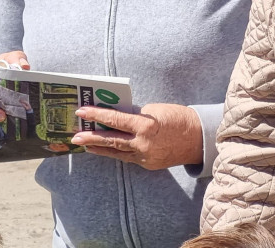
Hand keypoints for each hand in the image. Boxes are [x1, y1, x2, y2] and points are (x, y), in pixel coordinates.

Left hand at [71, 102, 202, 169]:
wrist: (198, 138)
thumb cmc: (177, 118)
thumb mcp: (154, 110)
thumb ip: (134, 114)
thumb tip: (116, 116)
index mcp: (145, 126)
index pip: (115, 120)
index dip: (96, 115)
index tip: (82, 111)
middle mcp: (143, 144)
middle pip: (111, 140)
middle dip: (91, 138)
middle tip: (76, 136)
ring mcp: (145, 157)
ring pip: (117, 152)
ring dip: (100, 148)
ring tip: (85, 145)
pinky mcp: (147, 164)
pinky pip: (128, 157)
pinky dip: (116, 152)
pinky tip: (106, 150)